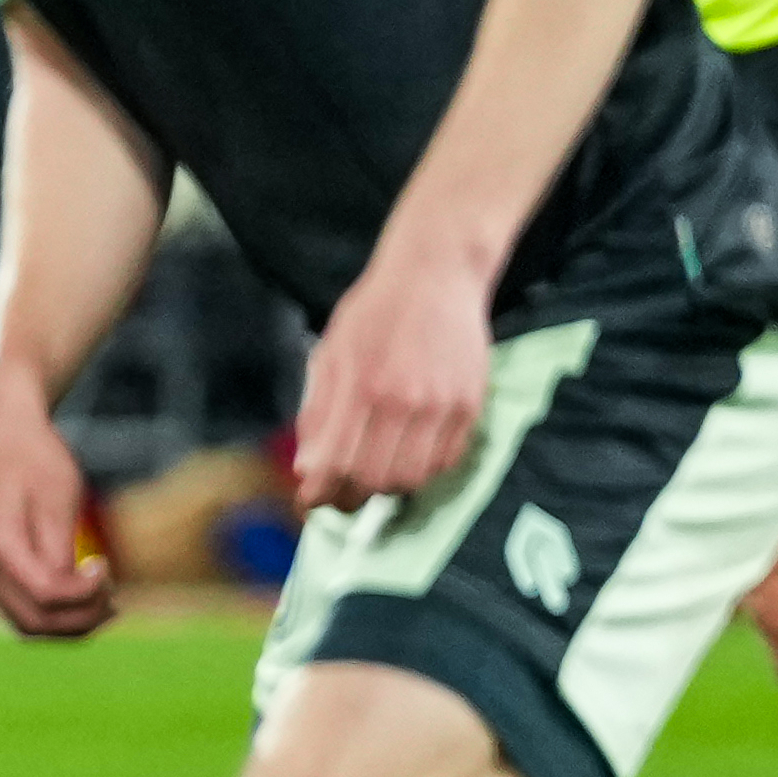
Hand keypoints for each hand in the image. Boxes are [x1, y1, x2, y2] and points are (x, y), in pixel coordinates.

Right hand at [0, 382, 114, 638]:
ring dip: (68, 622)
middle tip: (115, 598)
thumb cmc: (33, 454)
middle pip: (33, 622)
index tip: (106, 564)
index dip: (85, 593)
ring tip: (106, 603)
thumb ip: (60, 549)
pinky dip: (54, 610)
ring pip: (26, 622)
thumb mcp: (57, 496)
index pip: (45, 595)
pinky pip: (22, 605)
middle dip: (80, 620)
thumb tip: (73, 594)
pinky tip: (83, 592)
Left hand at [292, 238, 496, 514]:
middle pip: (375, 479)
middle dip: (351, 498)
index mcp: (360, 384)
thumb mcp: (330, 353)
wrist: (435, 275)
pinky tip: (406, 458)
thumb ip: (317, 413)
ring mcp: (441, 404)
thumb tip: (307, 469)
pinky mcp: (470, 405)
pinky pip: (446, 461)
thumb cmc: (374, 313)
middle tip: (341, 497)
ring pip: (413, 478)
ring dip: (387, 489)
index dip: (321, 492)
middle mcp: (403, 399)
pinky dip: (423, 471)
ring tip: (372, 478)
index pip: (337, 462)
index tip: (310, 501)